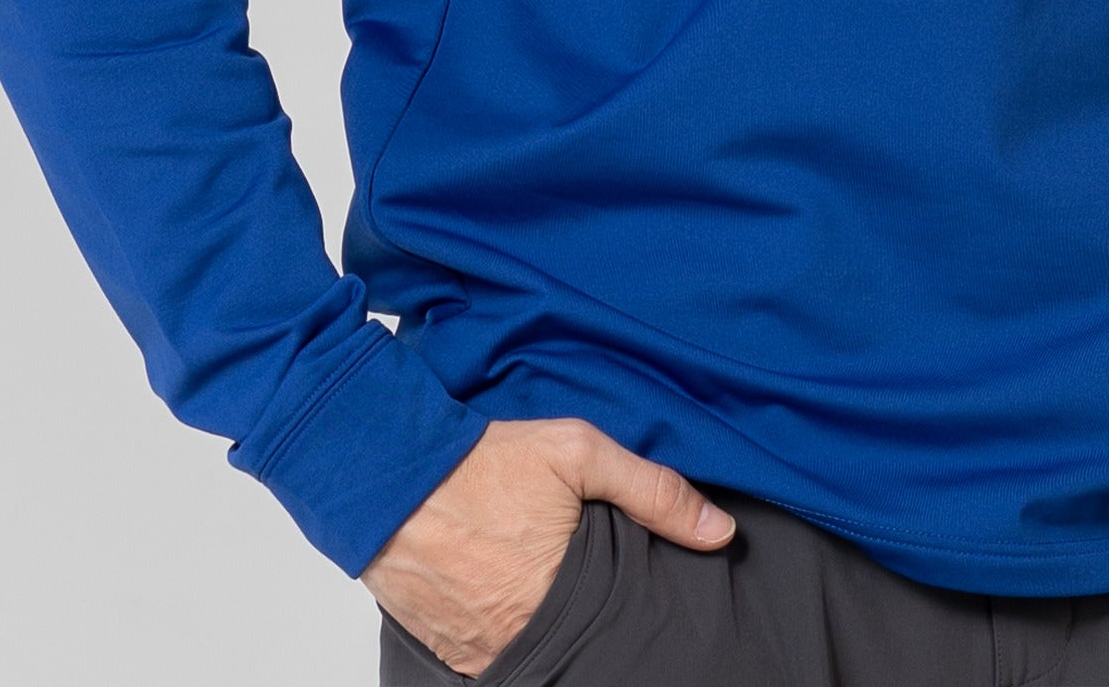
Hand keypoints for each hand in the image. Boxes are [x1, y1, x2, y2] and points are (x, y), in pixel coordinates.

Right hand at [362, 418, 735, 675]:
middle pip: (580, 640)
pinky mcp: (449, 653)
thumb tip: (721, 531)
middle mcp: (522, 637)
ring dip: (545, 621)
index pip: (620, 623)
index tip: (630, 585)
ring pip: (538, 650)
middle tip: (585, 577)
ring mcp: (481, 653)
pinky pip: (493, 656)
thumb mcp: (579, 453)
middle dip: (589, 614)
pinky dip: (506, 629)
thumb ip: (654, 491)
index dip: (629, 605)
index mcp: (562, 597)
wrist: (387, 476)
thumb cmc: (482, 461)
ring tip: (545, 580)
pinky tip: (510, 592)